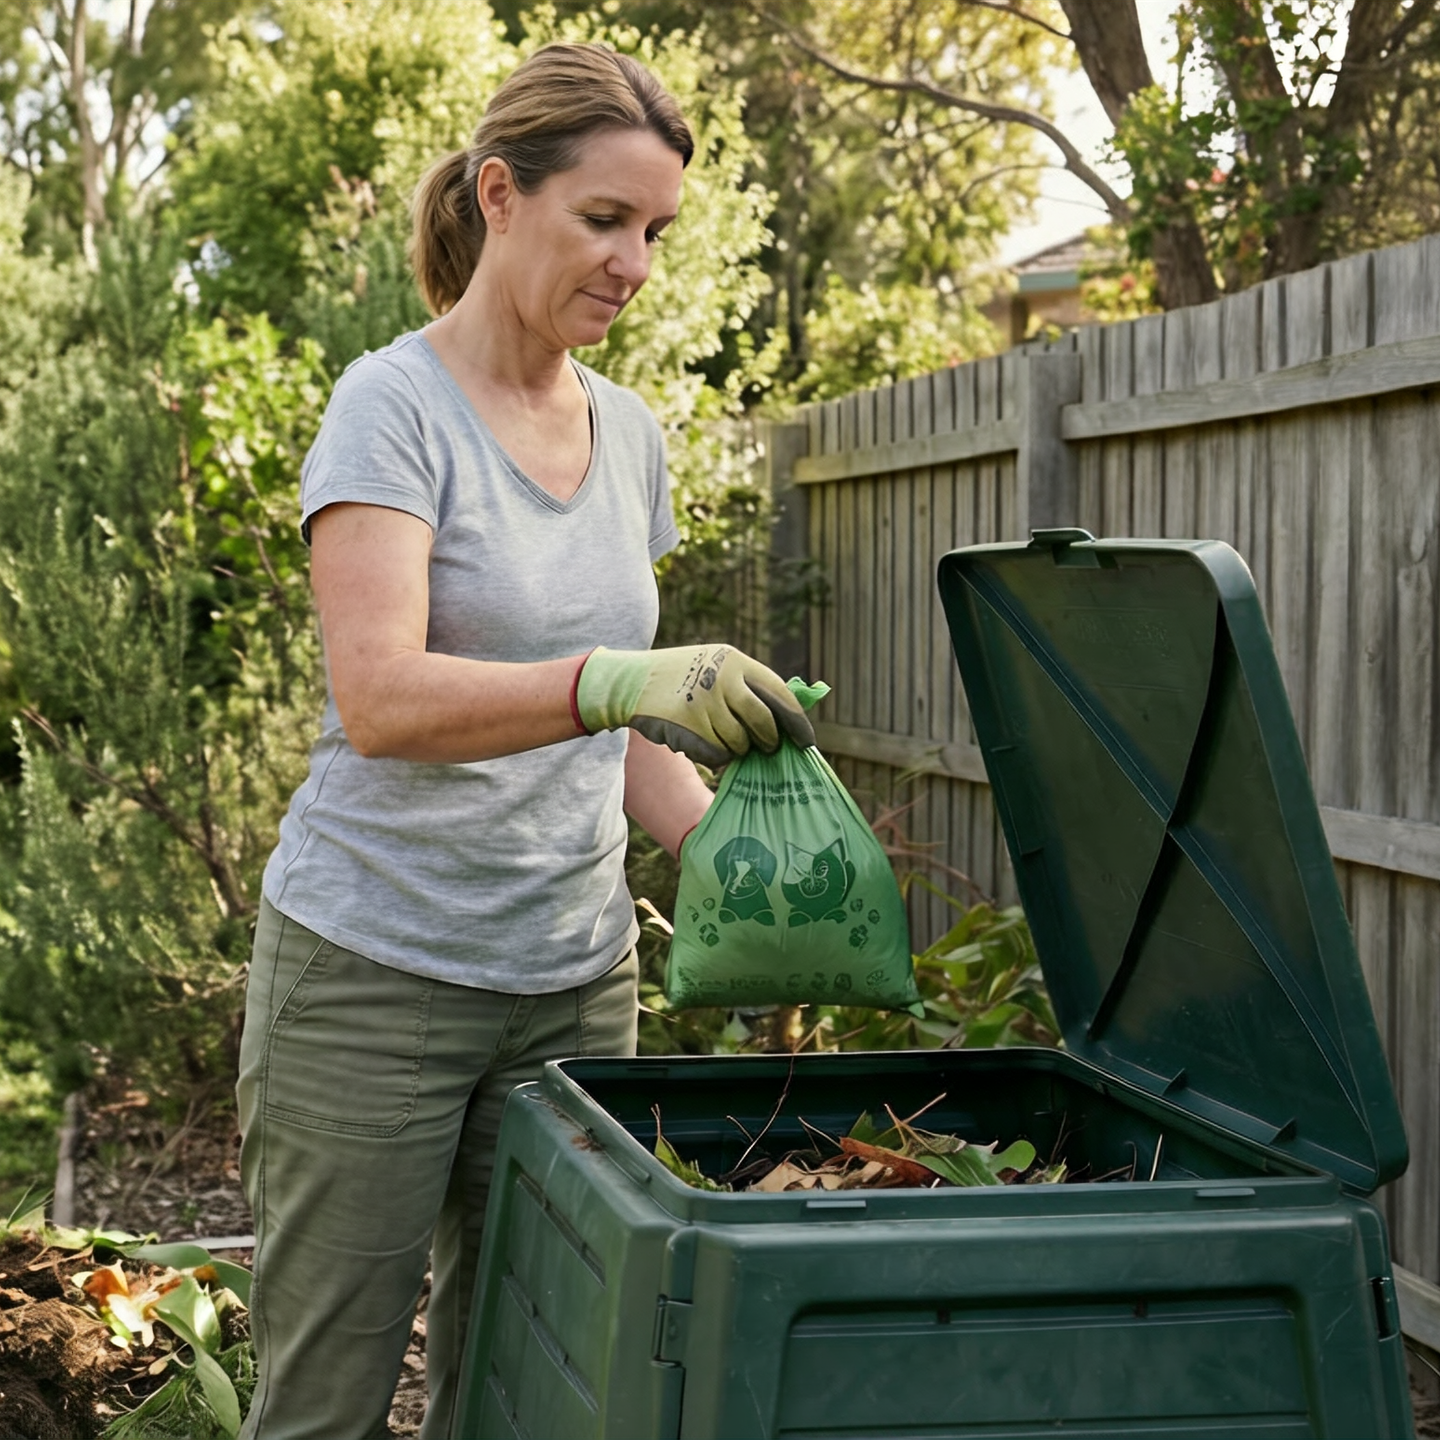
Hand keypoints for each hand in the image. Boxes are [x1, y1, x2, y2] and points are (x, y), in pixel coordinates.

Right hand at [574, 644, 815, 767]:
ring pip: (739, 743)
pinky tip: (701, 742)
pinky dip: (715, 756)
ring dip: (736, 748)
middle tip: (768, 748)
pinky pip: (717, 755)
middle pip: (763, 723)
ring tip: (720, 736)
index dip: (796, 721)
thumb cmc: (682, 677)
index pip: (779, 694)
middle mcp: (722, 680)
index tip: (806, 741)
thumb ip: (748, 685)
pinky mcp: (688, 727)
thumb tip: (788, 716)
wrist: (631, 682)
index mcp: (734, 661)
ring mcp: (704, 704)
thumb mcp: (715, 665)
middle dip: (769, 741)